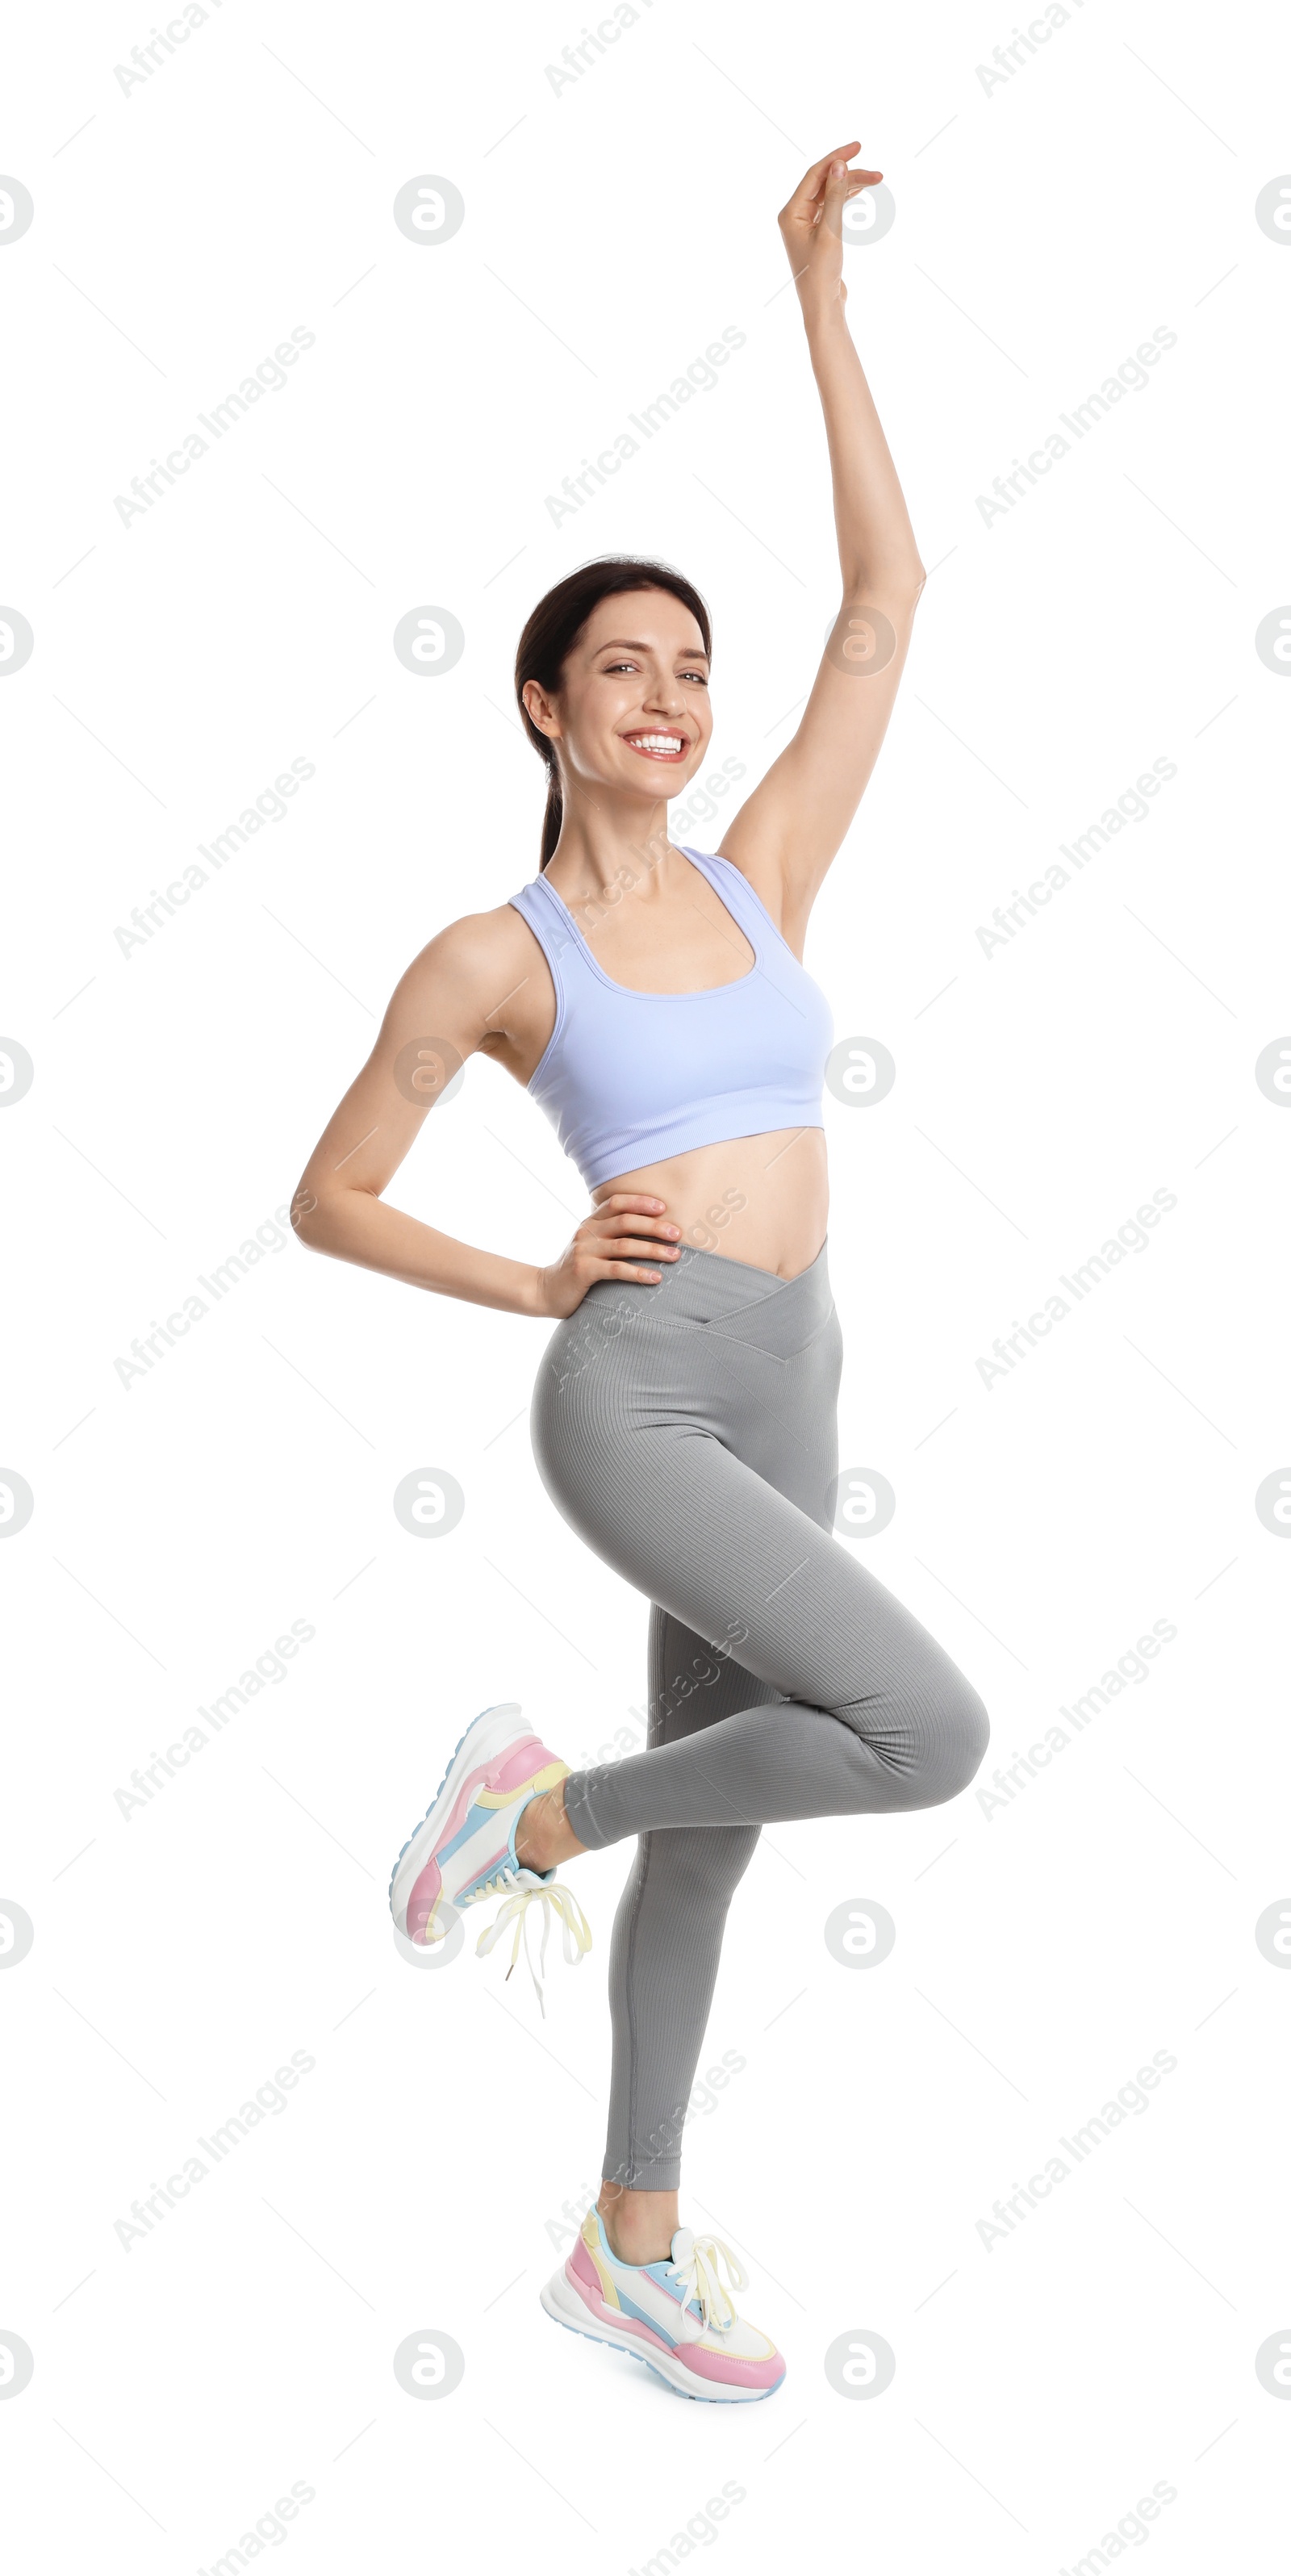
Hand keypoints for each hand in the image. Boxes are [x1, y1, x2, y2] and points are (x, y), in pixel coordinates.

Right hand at [533, 1194, 681, 1317]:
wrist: (545, 1291)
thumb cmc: (577, 1269)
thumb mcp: (590, 1245)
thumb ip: (610, 1235)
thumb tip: (650, 1230)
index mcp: (590, 1222)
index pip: (616, 1202)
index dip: (640, 1201)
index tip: (664, 1207)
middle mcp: (586, 1232)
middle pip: (625, 1221)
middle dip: (655, 1226)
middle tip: (678, 1234)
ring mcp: (584, 1251)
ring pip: (624, 1245)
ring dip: (653, 1250)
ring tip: (675, 1256)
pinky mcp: (583, 1271)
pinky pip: (616, 1270)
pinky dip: (638, 1273)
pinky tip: (656, 1277)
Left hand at [778, 143, 881, 318]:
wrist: (822, 306)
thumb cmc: (821, 274)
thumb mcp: (831, 233)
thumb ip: (836, 197)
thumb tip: (839, 165)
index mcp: (791, 213)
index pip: (815, 175)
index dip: (837, 158)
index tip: (858, 146)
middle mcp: (795, 216)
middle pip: (825, 184)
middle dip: (850, 175)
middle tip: (877, 173)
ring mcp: (806, 225)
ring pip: (831, 195)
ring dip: (852, 186)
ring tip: (877, 180)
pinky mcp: (818, 234)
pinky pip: (832, 207)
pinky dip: (847, 199)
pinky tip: (861, 191)